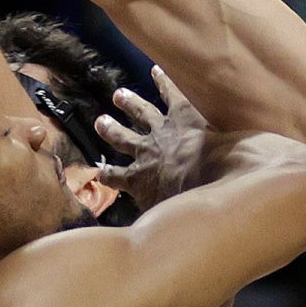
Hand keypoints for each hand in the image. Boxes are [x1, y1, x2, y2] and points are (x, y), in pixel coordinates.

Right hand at [94, 67, 212, 211]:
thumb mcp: (161, 219)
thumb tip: (150, 236)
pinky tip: (156, 69)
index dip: (108, 175)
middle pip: (124, 139)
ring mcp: (162, 130)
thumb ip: (152, 223)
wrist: (205, 175)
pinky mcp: (182, 114)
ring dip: (130, 103)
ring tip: (119, 94)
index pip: (117, 177)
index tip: (101, 171)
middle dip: (111, 130)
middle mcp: (145, 151)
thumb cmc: (185, 202)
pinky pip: (171, 94)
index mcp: (138, 178)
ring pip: (142, 113)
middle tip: (100, 121)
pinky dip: (164, 81)